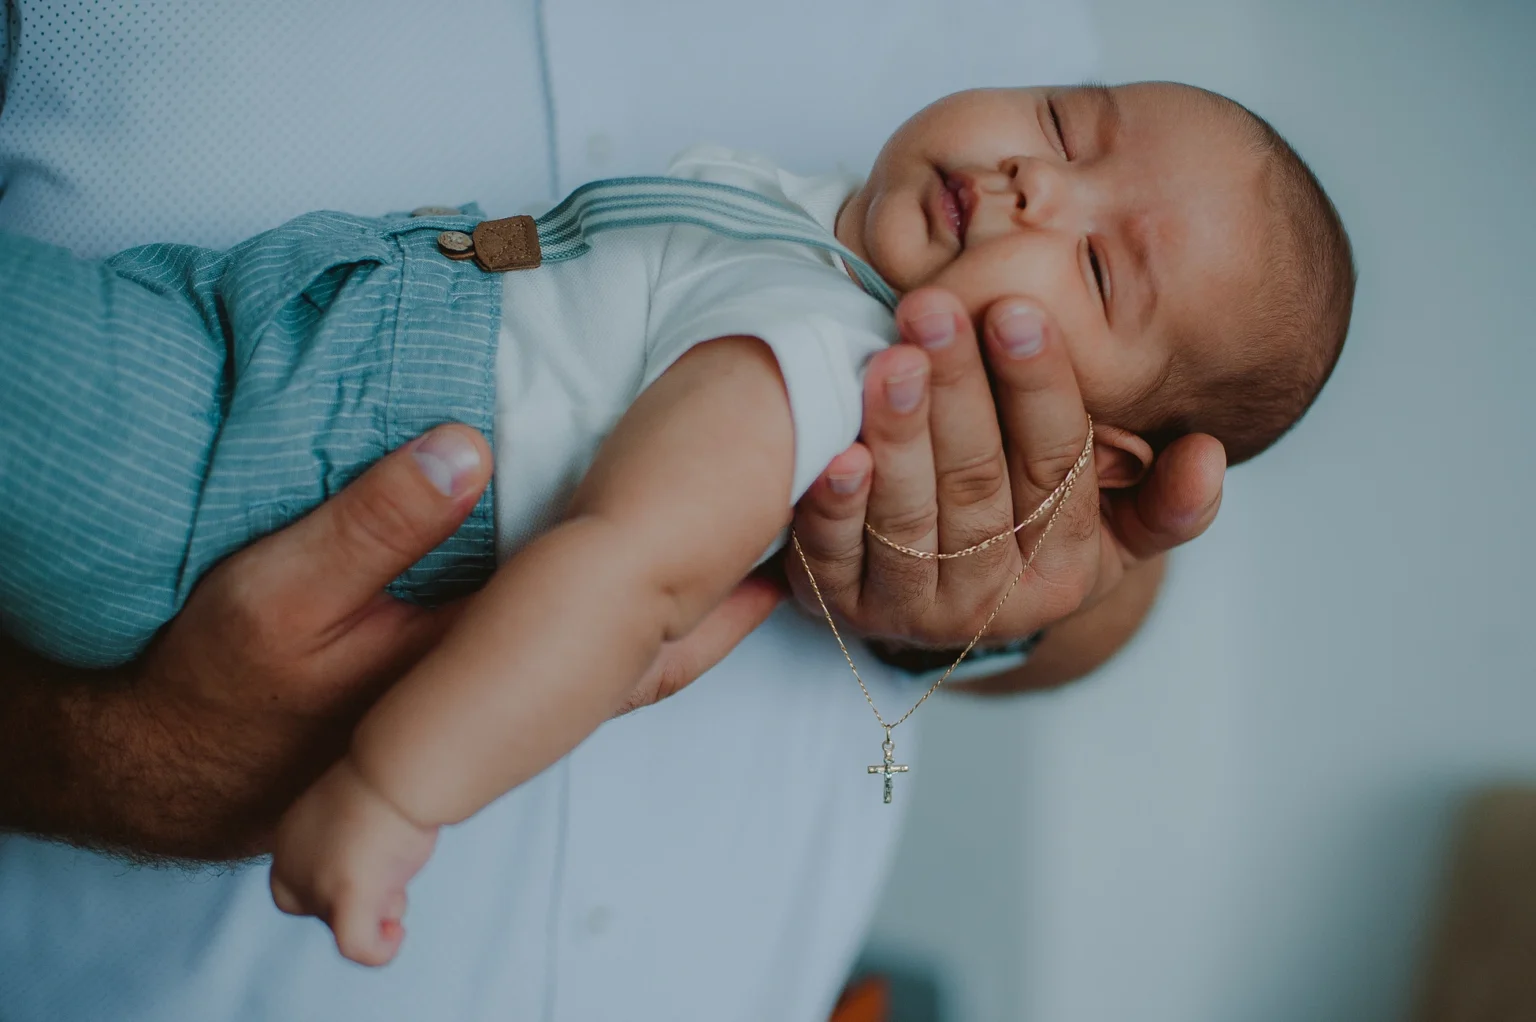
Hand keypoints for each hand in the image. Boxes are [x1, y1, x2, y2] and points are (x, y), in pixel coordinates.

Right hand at [1, 424, 774, 860]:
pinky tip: (656, 572)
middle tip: (795, 506)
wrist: (181, 769)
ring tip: (755, 533)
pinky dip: (643, 619)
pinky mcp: (478, 695)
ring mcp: (505, 704)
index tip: (768, 497)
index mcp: (488, 665)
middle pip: (656, 645)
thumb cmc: (226, 682)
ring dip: (697, 603)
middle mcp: (520, 698)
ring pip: (635, 656)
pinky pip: (592, 660)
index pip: (627, 624)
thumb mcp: (280, 592)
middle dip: (727, 589)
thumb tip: (467, 442)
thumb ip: (375, 521)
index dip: (704, 571)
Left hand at [270, 756, 437, 967]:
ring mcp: (316, 883)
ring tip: (400, 874)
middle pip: (317, 908)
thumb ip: (347, 842)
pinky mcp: (344, 897)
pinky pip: (356, 945)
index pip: (291, 886)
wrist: (398, 770)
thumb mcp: (356, 810)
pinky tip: (395, 935)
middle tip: (387, 871)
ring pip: (341, 923)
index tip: (365, 866)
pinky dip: (377, 950)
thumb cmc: (388, 779)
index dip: (326, 889)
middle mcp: (291, 863)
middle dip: (353, 898)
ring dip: (376, 908)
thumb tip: (374, 867)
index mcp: (291, 837)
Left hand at [790, 288, 1224, 649]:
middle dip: (958, 392)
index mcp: (1063, 571)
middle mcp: (989, 598)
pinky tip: (839, 451)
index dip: (1039, 391)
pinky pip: (833, 555)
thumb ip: (1164, 502)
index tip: (1016, 311)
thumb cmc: (1025, 538)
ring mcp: (909, 605)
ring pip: (908, 515)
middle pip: (976, 484)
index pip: (1056, 469)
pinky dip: (835, 505)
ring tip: (890, 359)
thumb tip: (1208, 456)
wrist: (936, 605)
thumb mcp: (1108, 532)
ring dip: (900, 435)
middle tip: (935, 309)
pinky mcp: (840, 604)